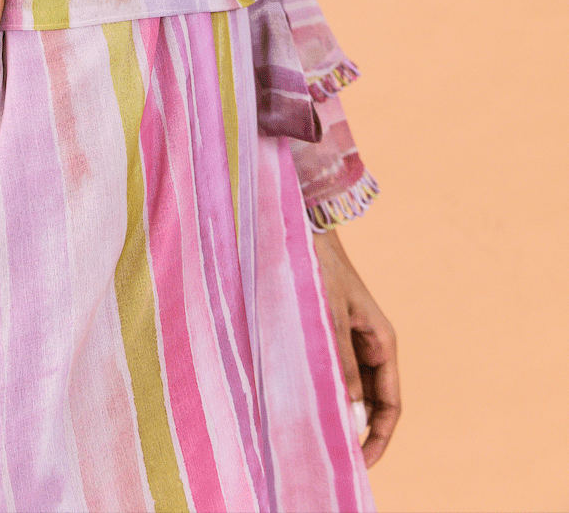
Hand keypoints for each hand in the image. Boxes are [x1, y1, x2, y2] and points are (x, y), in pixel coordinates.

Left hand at [313, 225, 400, 465]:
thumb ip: (341, 361)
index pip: (390, 405)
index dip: (379, 438)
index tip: (362, 464)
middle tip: (335, 459)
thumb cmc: (320, 268)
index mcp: (383, 343)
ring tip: (316, 436)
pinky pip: (333, 371)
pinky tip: (304, 404)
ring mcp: (351, 341)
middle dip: (358, 432)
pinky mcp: (330, 334)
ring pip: (351, 389)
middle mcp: (371, 346)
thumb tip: (352, 411)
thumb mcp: (330, 316)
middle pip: (372, 403)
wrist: (304, 230)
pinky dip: (324, 389)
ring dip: (339, 411)